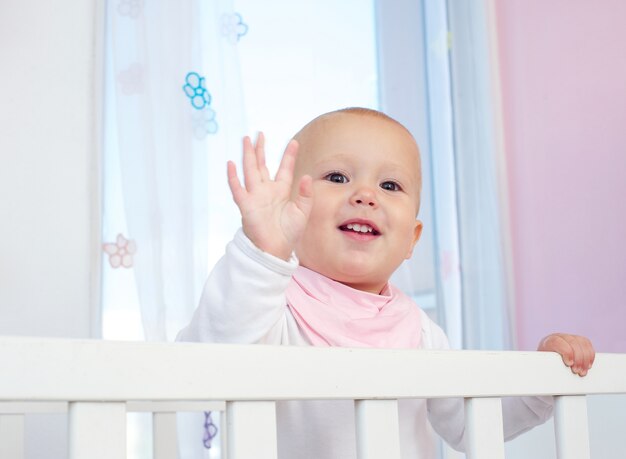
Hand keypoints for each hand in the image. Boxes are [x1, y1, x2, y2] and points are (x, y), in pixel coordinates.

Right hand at [227, 133, 312, 259]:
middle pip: (262, 165)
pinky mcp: (246, 205)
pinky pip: (237, 189)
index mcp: (281, 192)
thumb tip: (307, 177)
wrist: (276, 250)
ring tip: (246, 140)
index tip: (293, 142)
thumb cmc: (288, 234)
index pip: (285, 169)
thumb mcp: (302, 212)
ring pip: (250, 171)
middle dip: (260, 149)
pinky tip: (231, 164)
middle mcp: (267, 191)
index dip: (288, 156)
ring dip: (248, 156)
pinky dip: (233, 177)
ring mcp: (255, 196)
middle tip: (259, 134)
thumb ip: (305, 195)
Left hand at [537, 333, 594, 376]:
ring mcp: (569, 337)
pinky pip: (587, 343)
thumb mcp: (544, 366)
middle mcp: (558, 337)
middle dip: (578, 358)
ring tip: (583, 371)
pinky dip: (590, 354)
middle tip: (577, 371)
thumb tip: (552, 378)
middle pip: (572, 342)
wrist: (546, 359)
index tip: (569, 364)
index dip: (566, 352)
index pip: (557, 341)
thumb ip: (548, 369)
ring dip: (585, 358)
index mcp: (548, 342)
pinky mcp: (577, 339)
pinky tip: (588, 364)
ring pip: (581, 342)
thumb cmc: (545, 364)